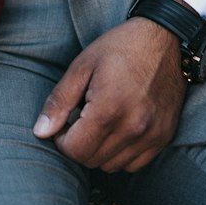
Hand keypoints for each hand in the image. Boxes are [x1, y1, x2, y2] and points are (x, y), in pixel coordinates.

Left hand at [33, 18, 185, 171]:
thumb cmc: (119, 48)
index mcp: (109, 108)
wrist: (163, 38)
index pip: (76, 151)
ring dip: (100, 151)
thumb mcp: (81, 67)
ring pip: (112, 166)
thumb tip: (41, 132)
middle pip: (92, 161)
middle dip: (79, 145)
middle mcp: (134, 127)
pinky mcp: (164, 137)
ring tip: (101, 122)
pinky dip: (121, 154)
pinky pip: (134, 164)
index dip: (62, 140)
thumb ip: (59, 102)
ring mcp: (152, 135)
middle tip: (81, 119)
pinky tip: (119, 129)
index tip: (66, 122)